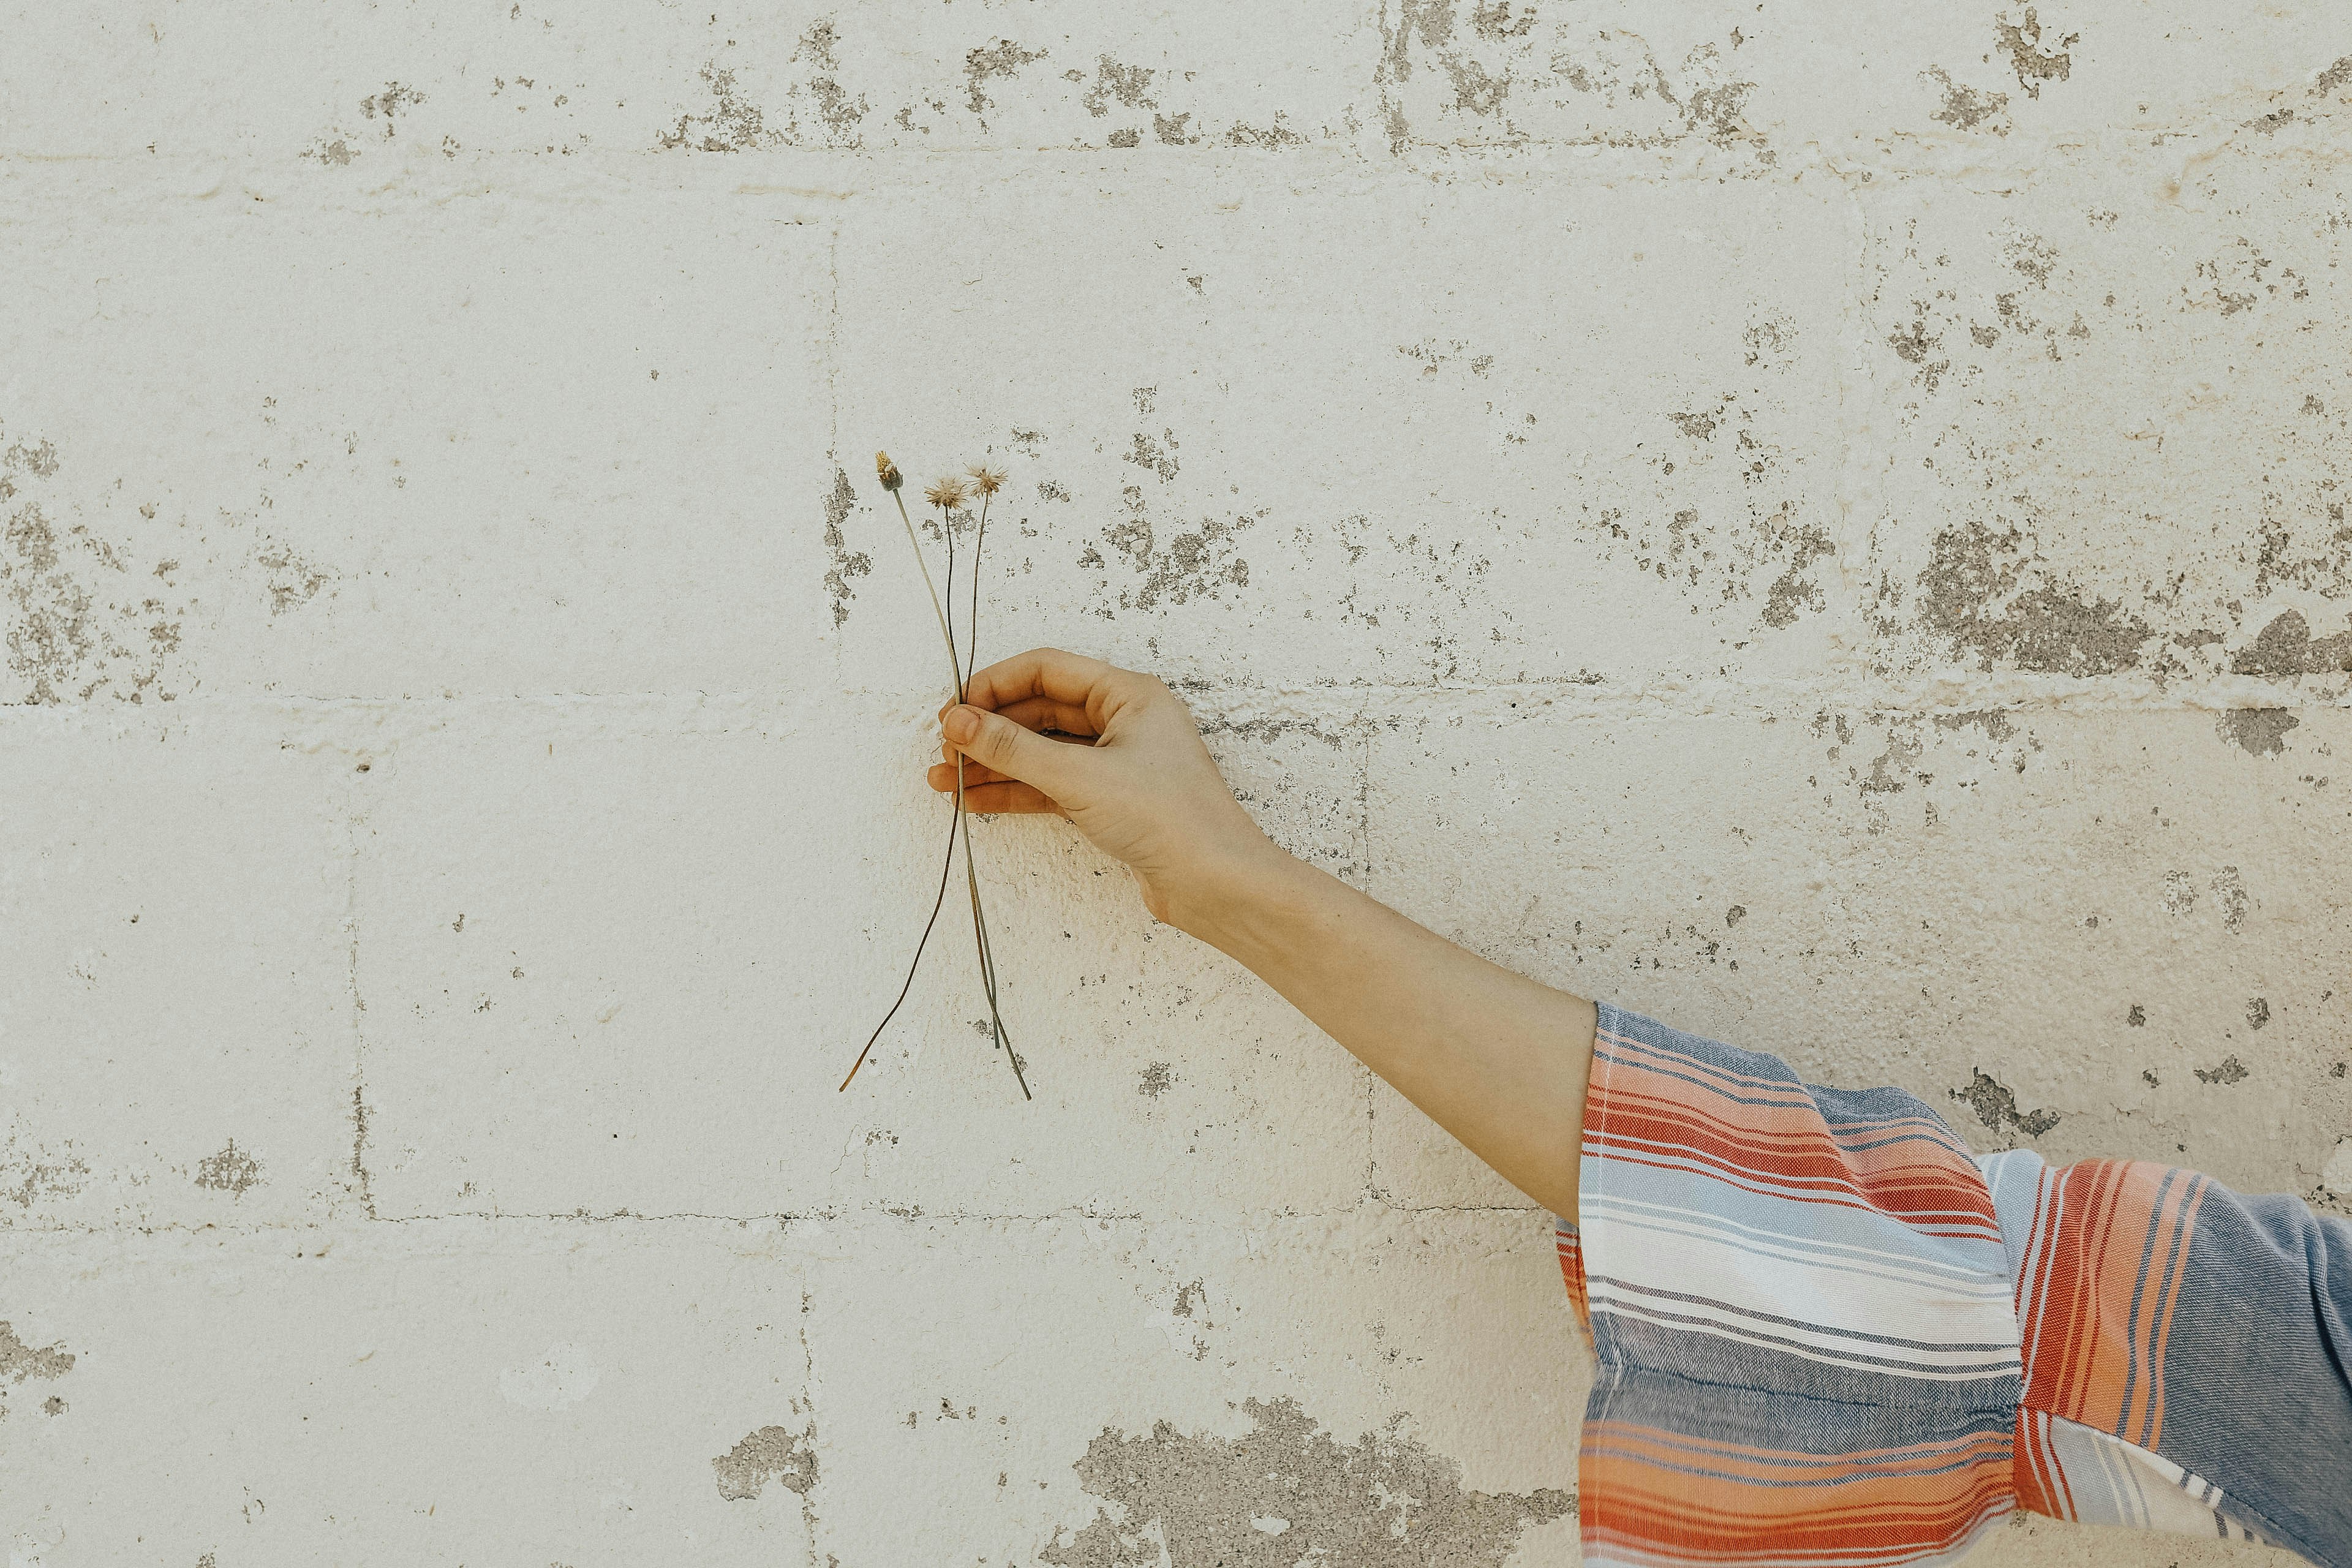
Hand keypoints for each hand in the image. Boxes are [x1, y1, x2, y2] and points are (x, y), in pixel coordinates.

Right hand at [928, 648, 1281, 925]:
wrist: (1216, 885)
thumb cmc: (1171, 819)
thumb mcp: (1080, 776)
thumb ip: (1014, 748)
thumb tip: (960, 722)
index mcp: (1130, 695)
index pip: (1048, 670)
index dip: (995, 685)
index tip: (955, 710)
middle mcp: (1125, 722)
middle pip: (1041, 710)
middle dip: (990, 730)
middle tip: (946, 751)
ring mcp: (1117, 763)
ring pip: (1043, 752)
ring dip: (996, 764)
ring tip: (946, 779)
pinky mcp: (1111, 802)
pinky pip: (1052, 785)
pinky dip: (1016, 791)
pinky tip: (977, 799)